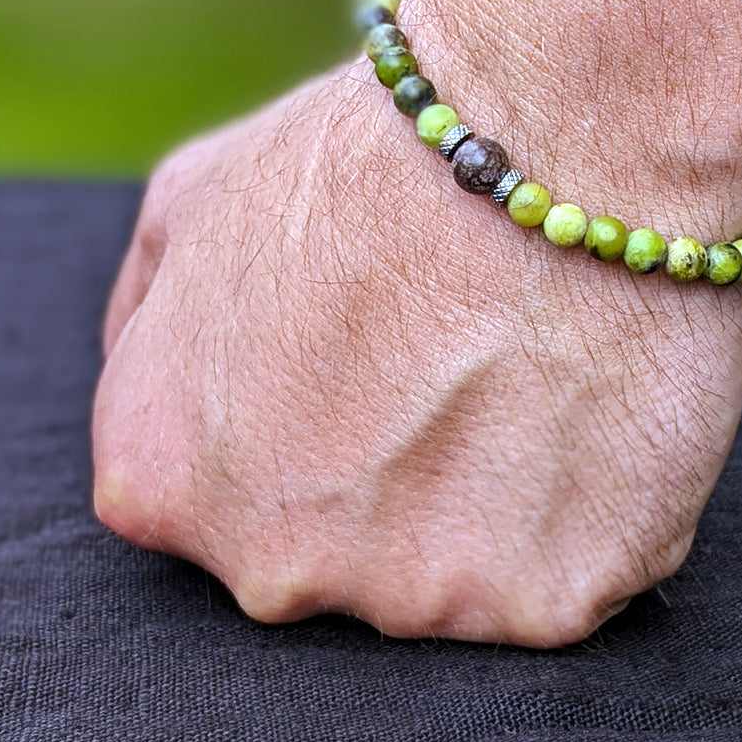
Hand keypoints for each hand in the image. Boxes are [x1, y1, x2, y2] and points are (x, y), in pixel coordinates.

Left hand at [93, 63, 741, 645]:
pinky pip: (569, 577)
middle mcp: (273, 570)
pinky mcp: (551, 606)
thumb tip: (142, 376)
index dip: (308, 424)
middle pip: (338, 557)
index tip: (370, 366)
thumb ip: (144, 317)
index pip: (217, 504)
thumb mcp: (197, 196)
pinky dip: (592, 512)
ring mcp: (417, 602)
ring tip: (536, 374)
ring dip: (499, 499)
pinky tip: (599, 411)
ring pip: (460, 579)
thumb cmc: (379, 156)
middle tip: (462, 364)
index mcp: (168, 481)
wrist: (556, 135)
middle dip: (394, 481)